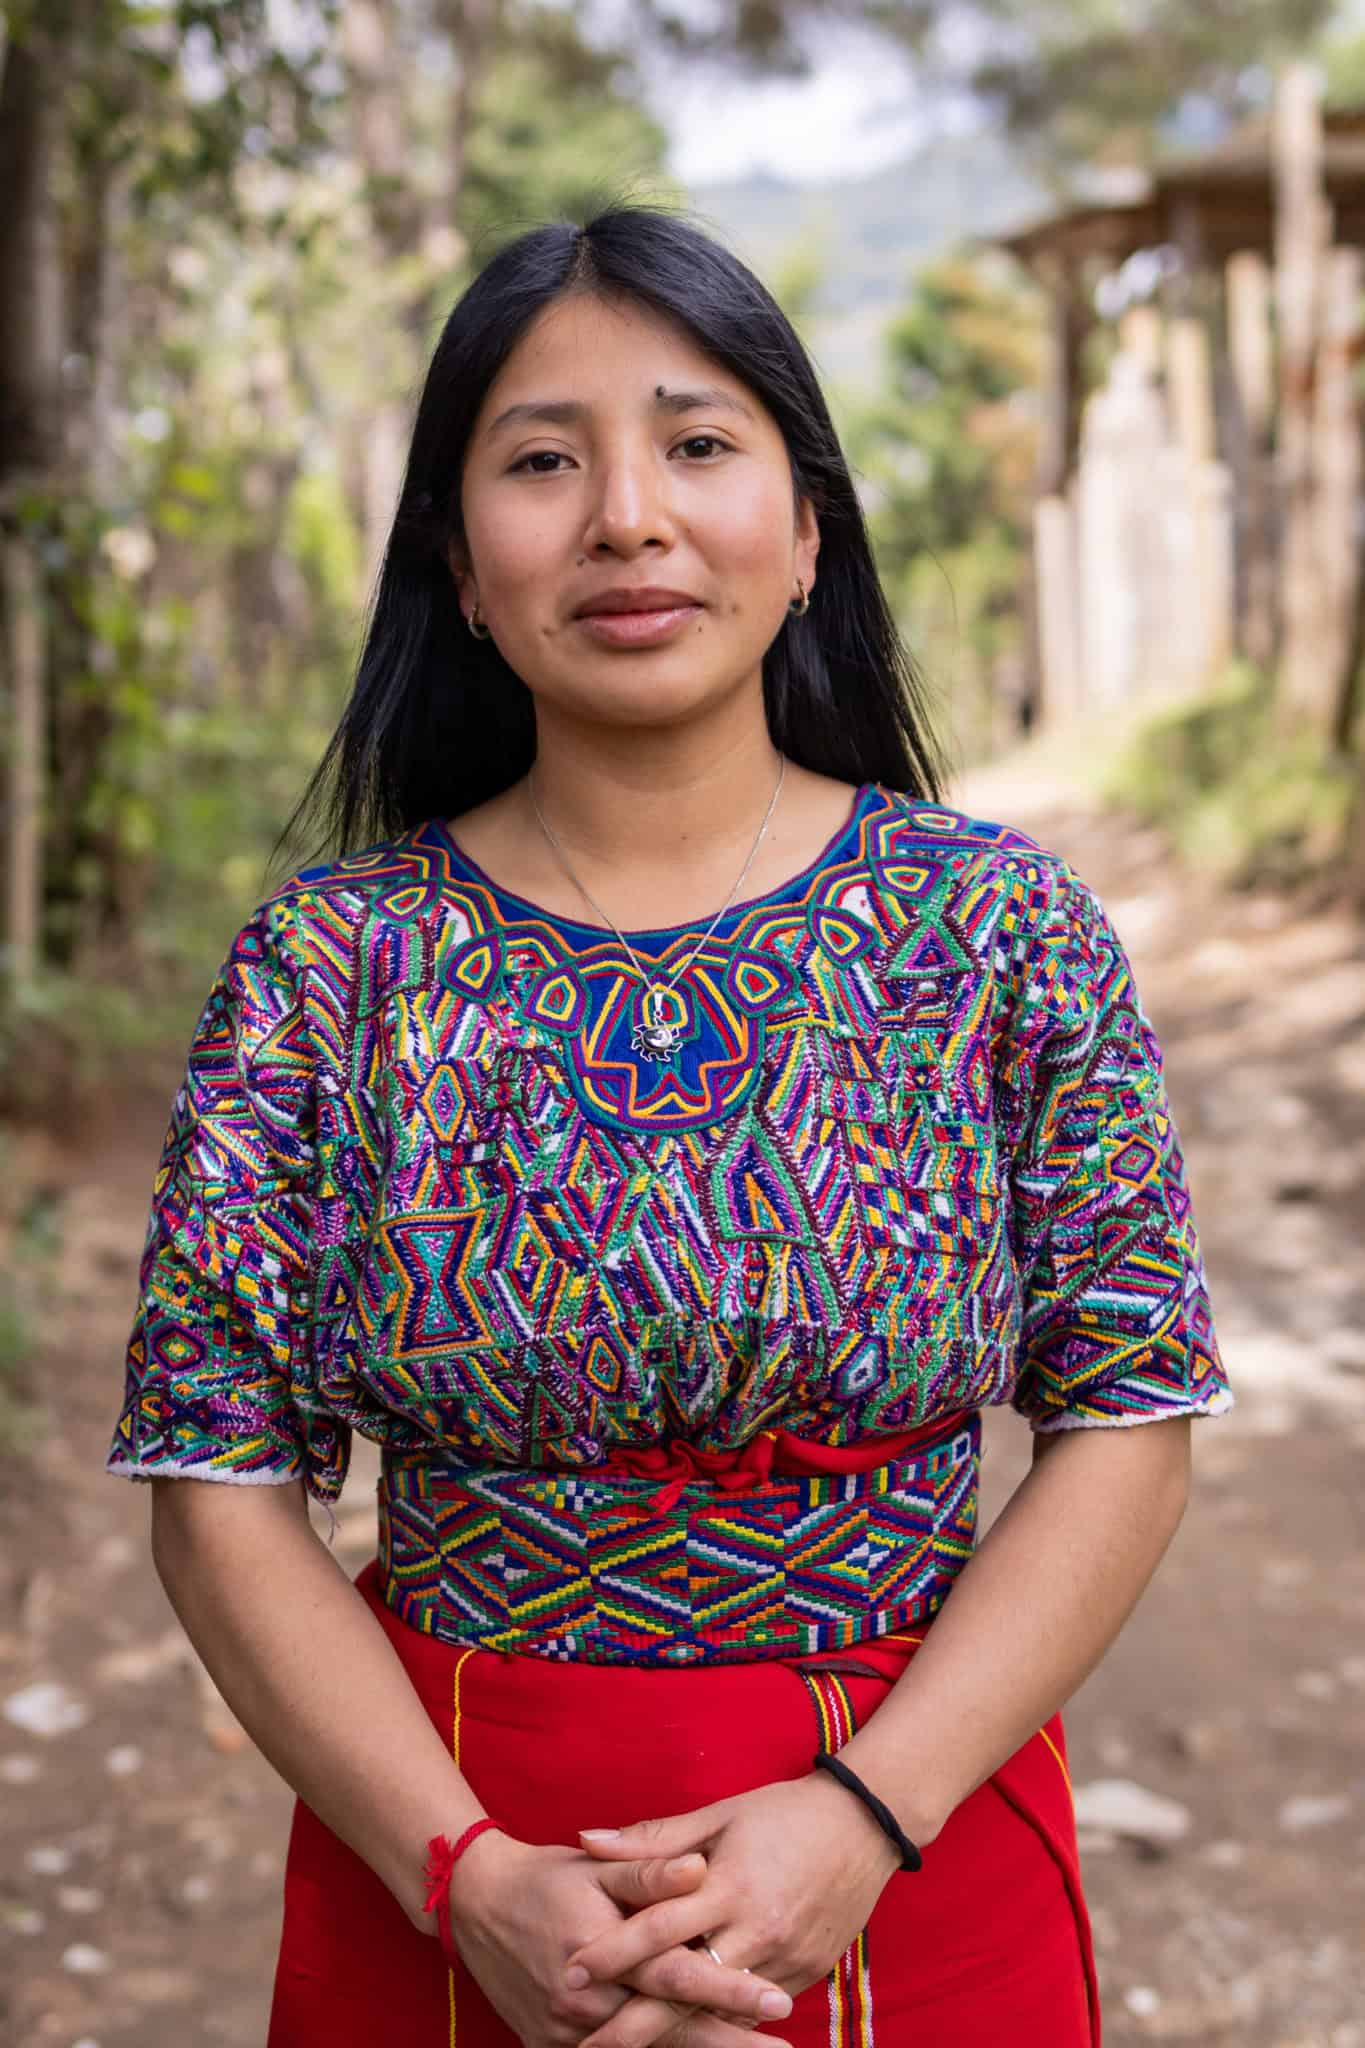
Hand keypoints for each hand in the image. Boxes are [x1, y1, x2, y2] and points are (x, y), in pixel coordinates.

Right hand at [441, 1829, 795, 2047]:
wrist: (476, 1906)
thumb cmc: (546, 1878)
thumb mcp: (596, 1868)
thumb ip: (650, 1872)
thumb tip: (701, 1868)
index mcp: (605, 1952)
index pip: (679, 1977)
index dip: (730, 1990)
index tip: (779, 2000)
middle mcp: (587, 2003)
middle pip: (669, 2030)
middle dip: (728, 2044)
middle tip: (782, 2047)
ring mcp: (566, 2034)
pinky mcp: (550, 2047)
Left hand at [564, 1777, 901, 2047]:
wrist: (864, 1825)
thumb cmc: (784, 1813)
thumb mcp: (719, 1815)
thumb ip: (653, 1838)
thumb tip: (587, 1837)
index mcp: (730, 1885)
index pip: (659, 1928)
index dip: (613, 1953)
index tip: (572, 1972)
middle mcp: (758, 1929)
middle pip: (684, 1989)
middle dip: (633, 2024)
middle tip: (587, 2044)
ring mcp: (786, 1958)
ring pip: (719, 2009)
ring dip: (675, 2032)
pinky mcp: (806, 1974)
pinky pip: (753, 2008)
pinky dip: (720, 2020)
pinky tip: (688, 2035)